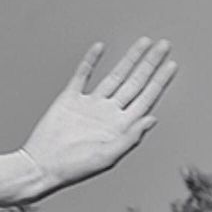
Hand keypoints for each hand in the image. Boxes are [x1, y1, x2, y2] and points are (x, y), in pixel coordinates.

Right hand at [20, 38, 176, 196]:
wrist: (40, 166)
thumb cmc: (73, 168)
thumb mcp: (106, 157)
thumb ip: (130, 138)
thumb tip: (153, 118)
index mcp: (119, 127)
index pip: (145, 99)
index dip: (159, 82)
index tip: (171, 65)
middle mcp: (107, 114)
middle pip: (134, 83)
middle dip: (150, 64)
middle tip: (164, 45)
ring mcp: (89, 105)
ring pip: (115, 76)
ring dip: (129, 59)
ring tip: (144, 42)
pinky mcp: (69, 99)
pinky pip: (83, 75)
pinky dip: (91, 61)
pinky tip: (100, 48)